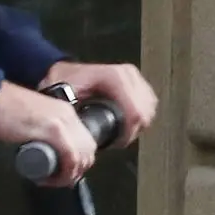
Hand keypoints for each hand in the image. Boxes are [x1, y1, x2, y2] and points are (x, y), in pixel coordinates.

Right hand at [0, 79, 98, 179]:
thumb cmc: (0, 107)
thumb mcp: (30, 116)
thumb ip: (37, 127)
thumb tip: (37, 146)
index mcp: (64, 111)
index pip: (85, 142)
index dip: (77, 163)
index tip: (61, 172)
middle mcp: (68, 115)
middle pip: (88, 152)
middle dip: (75, 172)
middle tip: (55, 179)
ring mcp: (62, 122)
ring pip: (81, 158)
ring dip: (68, 176)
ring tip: (48, 180)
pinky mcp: (53, 130)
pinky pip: (71, 158)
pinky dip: (64, 174)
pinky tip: (48, 178)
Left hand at [39, 60, 159, 146]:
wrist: (67, 73)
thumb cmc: (65, 84)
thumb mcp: (64, 97)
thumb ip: (71, 112)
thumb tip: (77, 129)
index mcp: (113, 77)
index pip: (135, 112)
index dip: (127, 133)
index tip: (115, 142)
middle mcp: (127, 74)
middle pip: (144, 113)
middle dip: (131, 131)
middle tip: (116, 139)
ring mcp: (135, 77)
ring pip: (149, 111)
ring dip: (136, 126)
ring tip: (119, 132)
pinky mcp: (139, 82)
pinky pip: (150, 106)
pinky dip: (140, 118)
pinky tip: (126, 123)